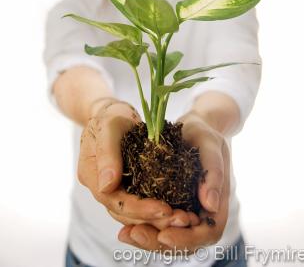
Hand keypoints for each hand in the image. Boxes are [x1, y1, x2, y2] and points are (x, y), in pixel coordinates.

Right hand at [78, 100, 198, 231]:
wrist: (114, 113)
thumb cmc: (111, 115)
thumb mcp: (109, 126)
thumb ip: (107, 153)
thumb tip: (107, 185)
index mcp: (90, 173)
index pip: (113, 199)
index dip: (137, 208)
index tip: (164, 209)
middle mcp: (100, 186)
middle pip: (123, 212)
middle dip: (152, 218)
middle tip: (180, 219)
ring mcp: (113, 189)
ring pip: (132, 214)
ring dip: (156, 219)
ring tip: (182, 219)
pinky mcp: (127, 187)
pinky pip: (140, 204)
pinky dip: (157, 210)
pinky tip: (177, 211)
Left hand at [118, 110, 230, 252]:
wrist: (192, 127)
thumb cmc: (204, 133)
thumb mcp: (210, 144)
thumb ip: (214, 172)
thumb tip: (211, 205)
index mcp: (218, 203)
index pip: (208, 232)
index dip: (187, 238)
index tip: (164, 234)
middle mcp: (201, 212)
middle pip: (186, 243)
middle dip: (160, 242)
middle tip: (135, 234)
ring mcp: (185, 211)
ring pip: (169, 236)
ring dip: (148, 239)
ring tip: (125, 233)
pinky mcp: (169, 205)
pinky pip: (158, 224)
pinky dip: (143, 227)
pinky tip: (124, 226)